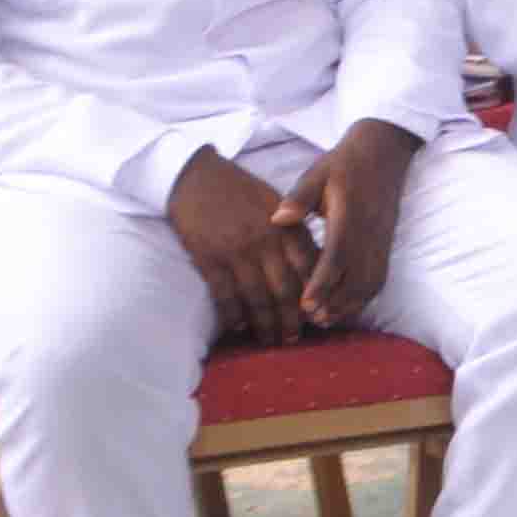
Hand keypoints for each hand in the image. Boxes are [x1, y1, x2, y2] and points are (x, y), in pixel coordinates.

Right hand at [165, 149, 314, 347]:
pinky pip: (224, 294)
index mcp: (285, 226)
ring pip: (256, 298)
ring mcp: (236, 251)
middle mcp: (265, 241)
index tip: (319, 313)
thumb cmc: (240, 189)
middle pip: (285, 289)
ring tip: (270, 340)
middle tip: (294, 338)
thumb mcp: (276, 203)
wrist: (196, 176)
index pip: (309, 267)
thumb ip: (295, 231)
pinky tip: (239, 327)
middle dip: (292, 319)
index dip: (316, 294)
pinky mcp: (209, 258)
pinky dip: (233, 314)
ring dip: (265, 324)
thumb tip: (316, 263)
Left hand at [285, 121, 414, 327]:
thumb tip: (277, 219)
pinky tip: (345, 307)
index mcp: (350, 215)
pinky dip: (363, 297)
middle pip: (357, 277)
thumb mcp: (317, 173)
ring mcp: (381, 240)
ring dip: (350, 304)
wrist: (384, 152)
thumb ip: (298, 197)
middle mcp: (369, 232)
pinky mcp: (386, 245)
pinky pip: (379, 278)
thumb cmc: (344, 164)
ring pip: (370, 282)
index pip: (338, 255)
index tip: (306, 304)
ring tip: (325, 319)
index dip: (323, 283)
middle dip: (335, 302)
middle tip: (310, 319)